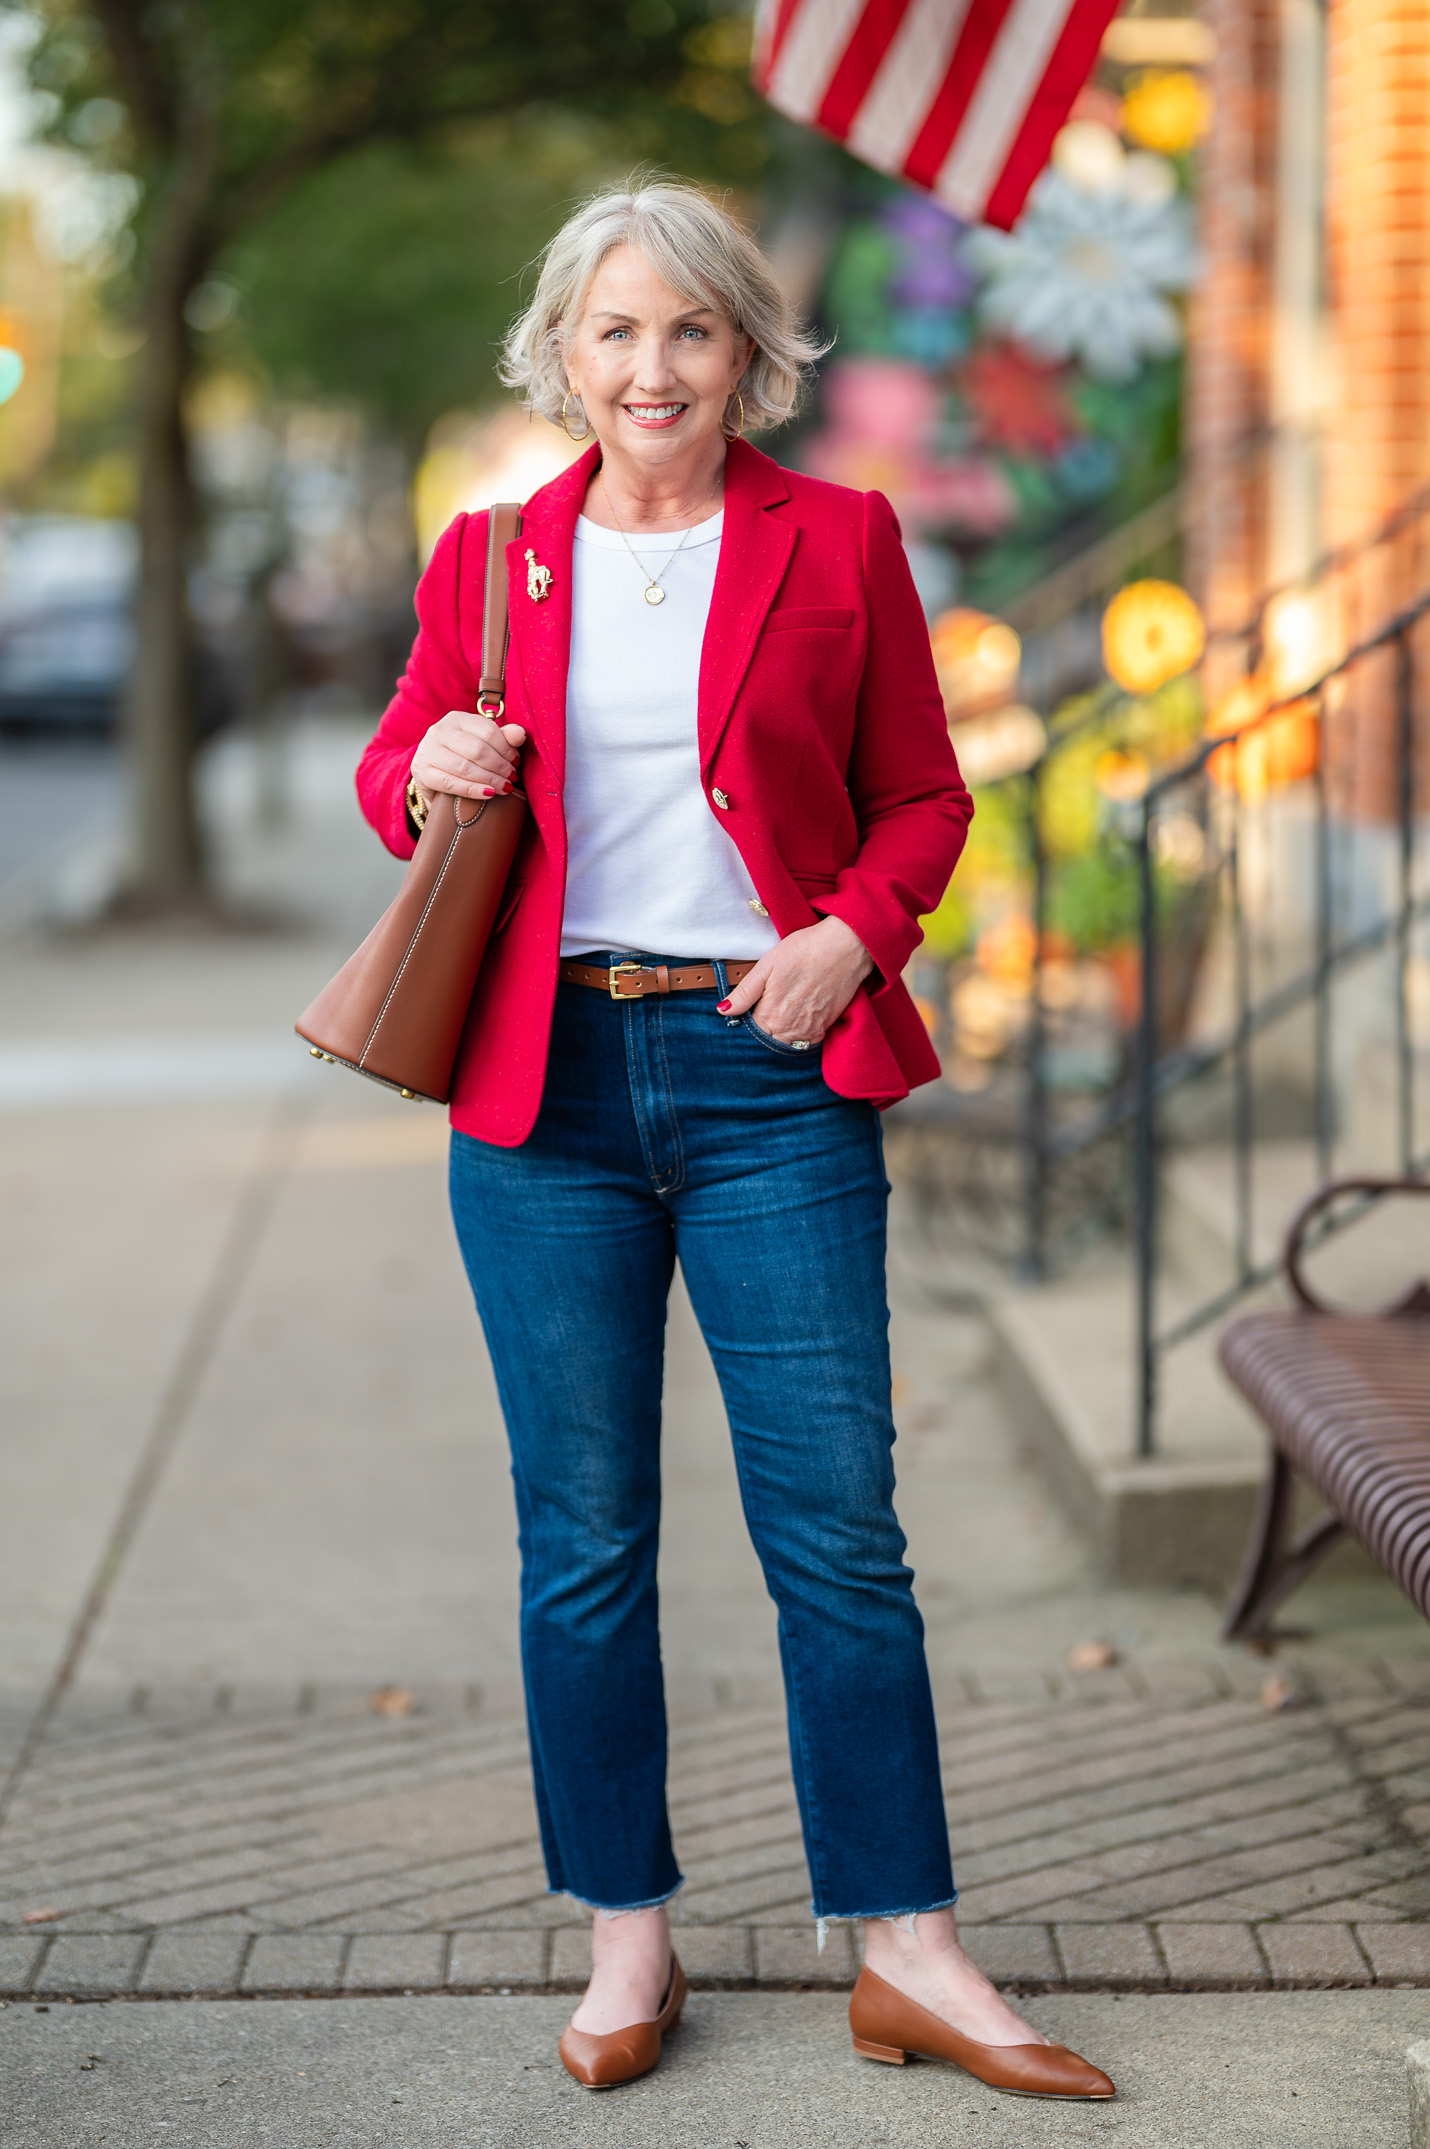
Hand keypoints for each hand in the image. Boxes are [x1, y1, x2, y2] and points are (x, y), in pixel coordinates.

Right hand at [409, 711, 526, 806]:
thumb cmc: (463, 757)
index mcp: (457, 718)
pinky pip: (450, 783)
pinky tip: (489, 794)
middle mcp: (439, 730)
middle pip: (477, 749)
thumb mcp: (483, 743)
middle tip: (511, 778)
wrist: (433, 775)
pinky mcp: (421, 772)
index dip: (506, 749)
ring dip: (489, 779)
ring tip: (504, 787)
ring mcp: (427, 750)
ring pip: (465, 767)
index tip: (516, 762)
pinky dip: (473, 790)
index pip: (488, 731)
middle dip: (499, 766)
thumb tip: (521, 734)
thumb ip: (503, 737)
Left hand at [719, 914, 872, 1043]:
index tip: (751, 1010)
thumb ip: (744, 993)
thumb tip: (723, 1011)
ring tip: (784, 1009)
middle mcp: (789, 1028)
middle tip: (768, 1007)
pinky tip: (799, 1014)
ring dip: (781, 1033)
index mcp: (770, 1014)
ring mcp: (809, 1029)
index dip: (747, 1022)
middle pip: (769, 1040)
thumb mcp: (766, 966)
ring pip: (787, 1043)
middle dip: (764, 1030)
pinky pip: (807, 1041)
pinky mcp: (826, 1026)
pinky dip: (800, 1034)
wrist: (845, 947)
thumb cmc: (804, 950)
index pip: (751, 1033)